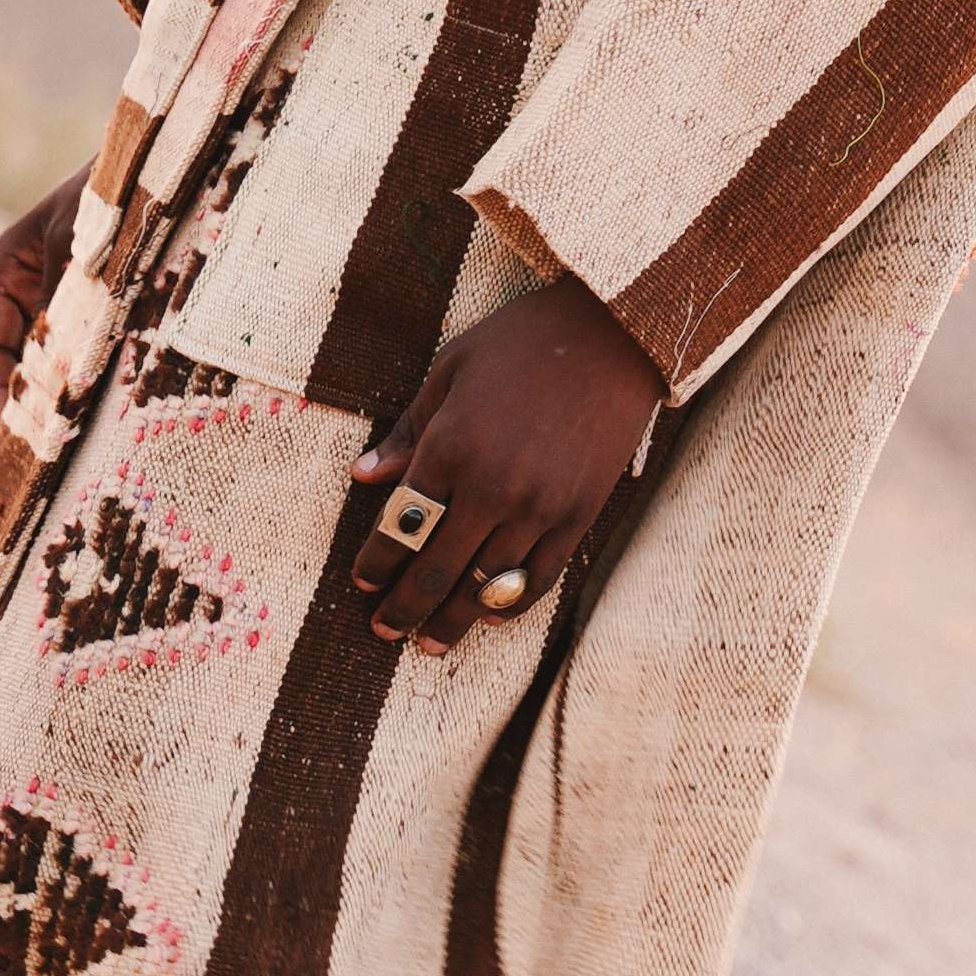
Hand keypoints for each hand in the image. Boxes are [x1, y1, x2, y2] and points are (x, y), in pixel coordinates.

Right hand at [0, 165, 86, 415]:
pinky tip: (103, 392)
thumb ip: (61, 295)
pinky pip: (80, 339)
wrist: (151, 162)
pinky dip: (85, 365)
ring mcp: (58, 290)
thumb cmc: (107, 190)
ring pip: (48, 352)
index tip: (12, 426)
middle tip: (46, 440)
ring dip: (58, 384)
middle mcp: (26, 283)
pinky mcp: (91, 295)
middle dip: (28, 395)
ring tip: (73, 427)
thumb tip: (56, 358)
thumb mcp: (75, 239)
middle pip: (16, 355)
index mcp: (7, 267)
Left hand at [349, 274, 663, 654]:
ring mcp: (539, 507)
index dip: (376, 563)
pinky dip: (509, 606)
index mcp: (451, 445)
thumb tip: (363, 477)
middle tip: (383, 630)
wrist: (613, 333)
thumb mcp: (451, 368)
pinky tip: (489, 617)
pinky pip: (537, 579)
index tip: (363, 582)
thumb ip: (409, 429)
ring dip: (451, 621)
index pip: (400, 526)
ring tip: (428, 642)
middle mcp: (492, 486)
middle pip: (436, 571)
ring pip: (484, 586)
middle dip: (403, 608)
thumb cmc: (523, 341)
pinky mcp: (577, 516)